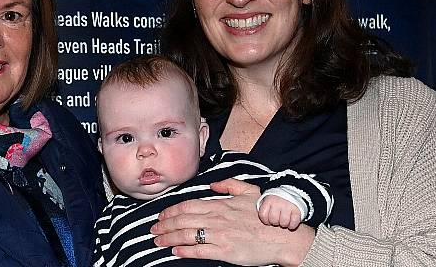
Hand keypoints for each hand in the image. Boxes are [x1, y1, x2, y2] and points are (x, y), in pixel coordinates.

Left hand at [150, 178, 314, 266]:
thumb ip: (229, 185)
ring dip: (169, 238)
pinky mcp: (225, 251)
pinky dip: (184, 250)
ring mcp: (220, 235)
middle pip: (182, 220)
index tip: (161, 216)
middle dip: (164, 225)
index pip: (188, 206)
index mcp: (220, 204)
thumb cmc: (266, 214)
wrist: (283, 236)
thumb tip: (212, 186)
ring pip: (187, 235)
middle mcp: (216, 218)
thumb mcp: (249, 191)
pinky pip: (199, 251)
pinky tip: (174, 251)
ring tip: (157, 241)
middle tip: (153, 230)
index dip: (171, 211)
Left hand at [258, 194, 301, 229]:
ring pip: (283, 223)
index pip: (263, 215)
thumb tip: (263, 220)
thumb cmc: (277, 201)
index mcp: (269, 200)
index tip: (268, 220)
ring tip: (284, 221)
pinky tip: (290, 223)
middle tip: (277, 220)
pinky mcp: (297, 210)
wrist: (292, 192)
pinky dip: (292, 226)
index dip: (265, 220)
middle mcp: (278, 203)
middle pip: (273, 220)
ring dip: (284, 224)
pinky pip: (293, 223)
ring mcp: (288, 206)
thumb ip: (264, 208)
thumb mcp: (268, 200)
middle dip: (275, 222)